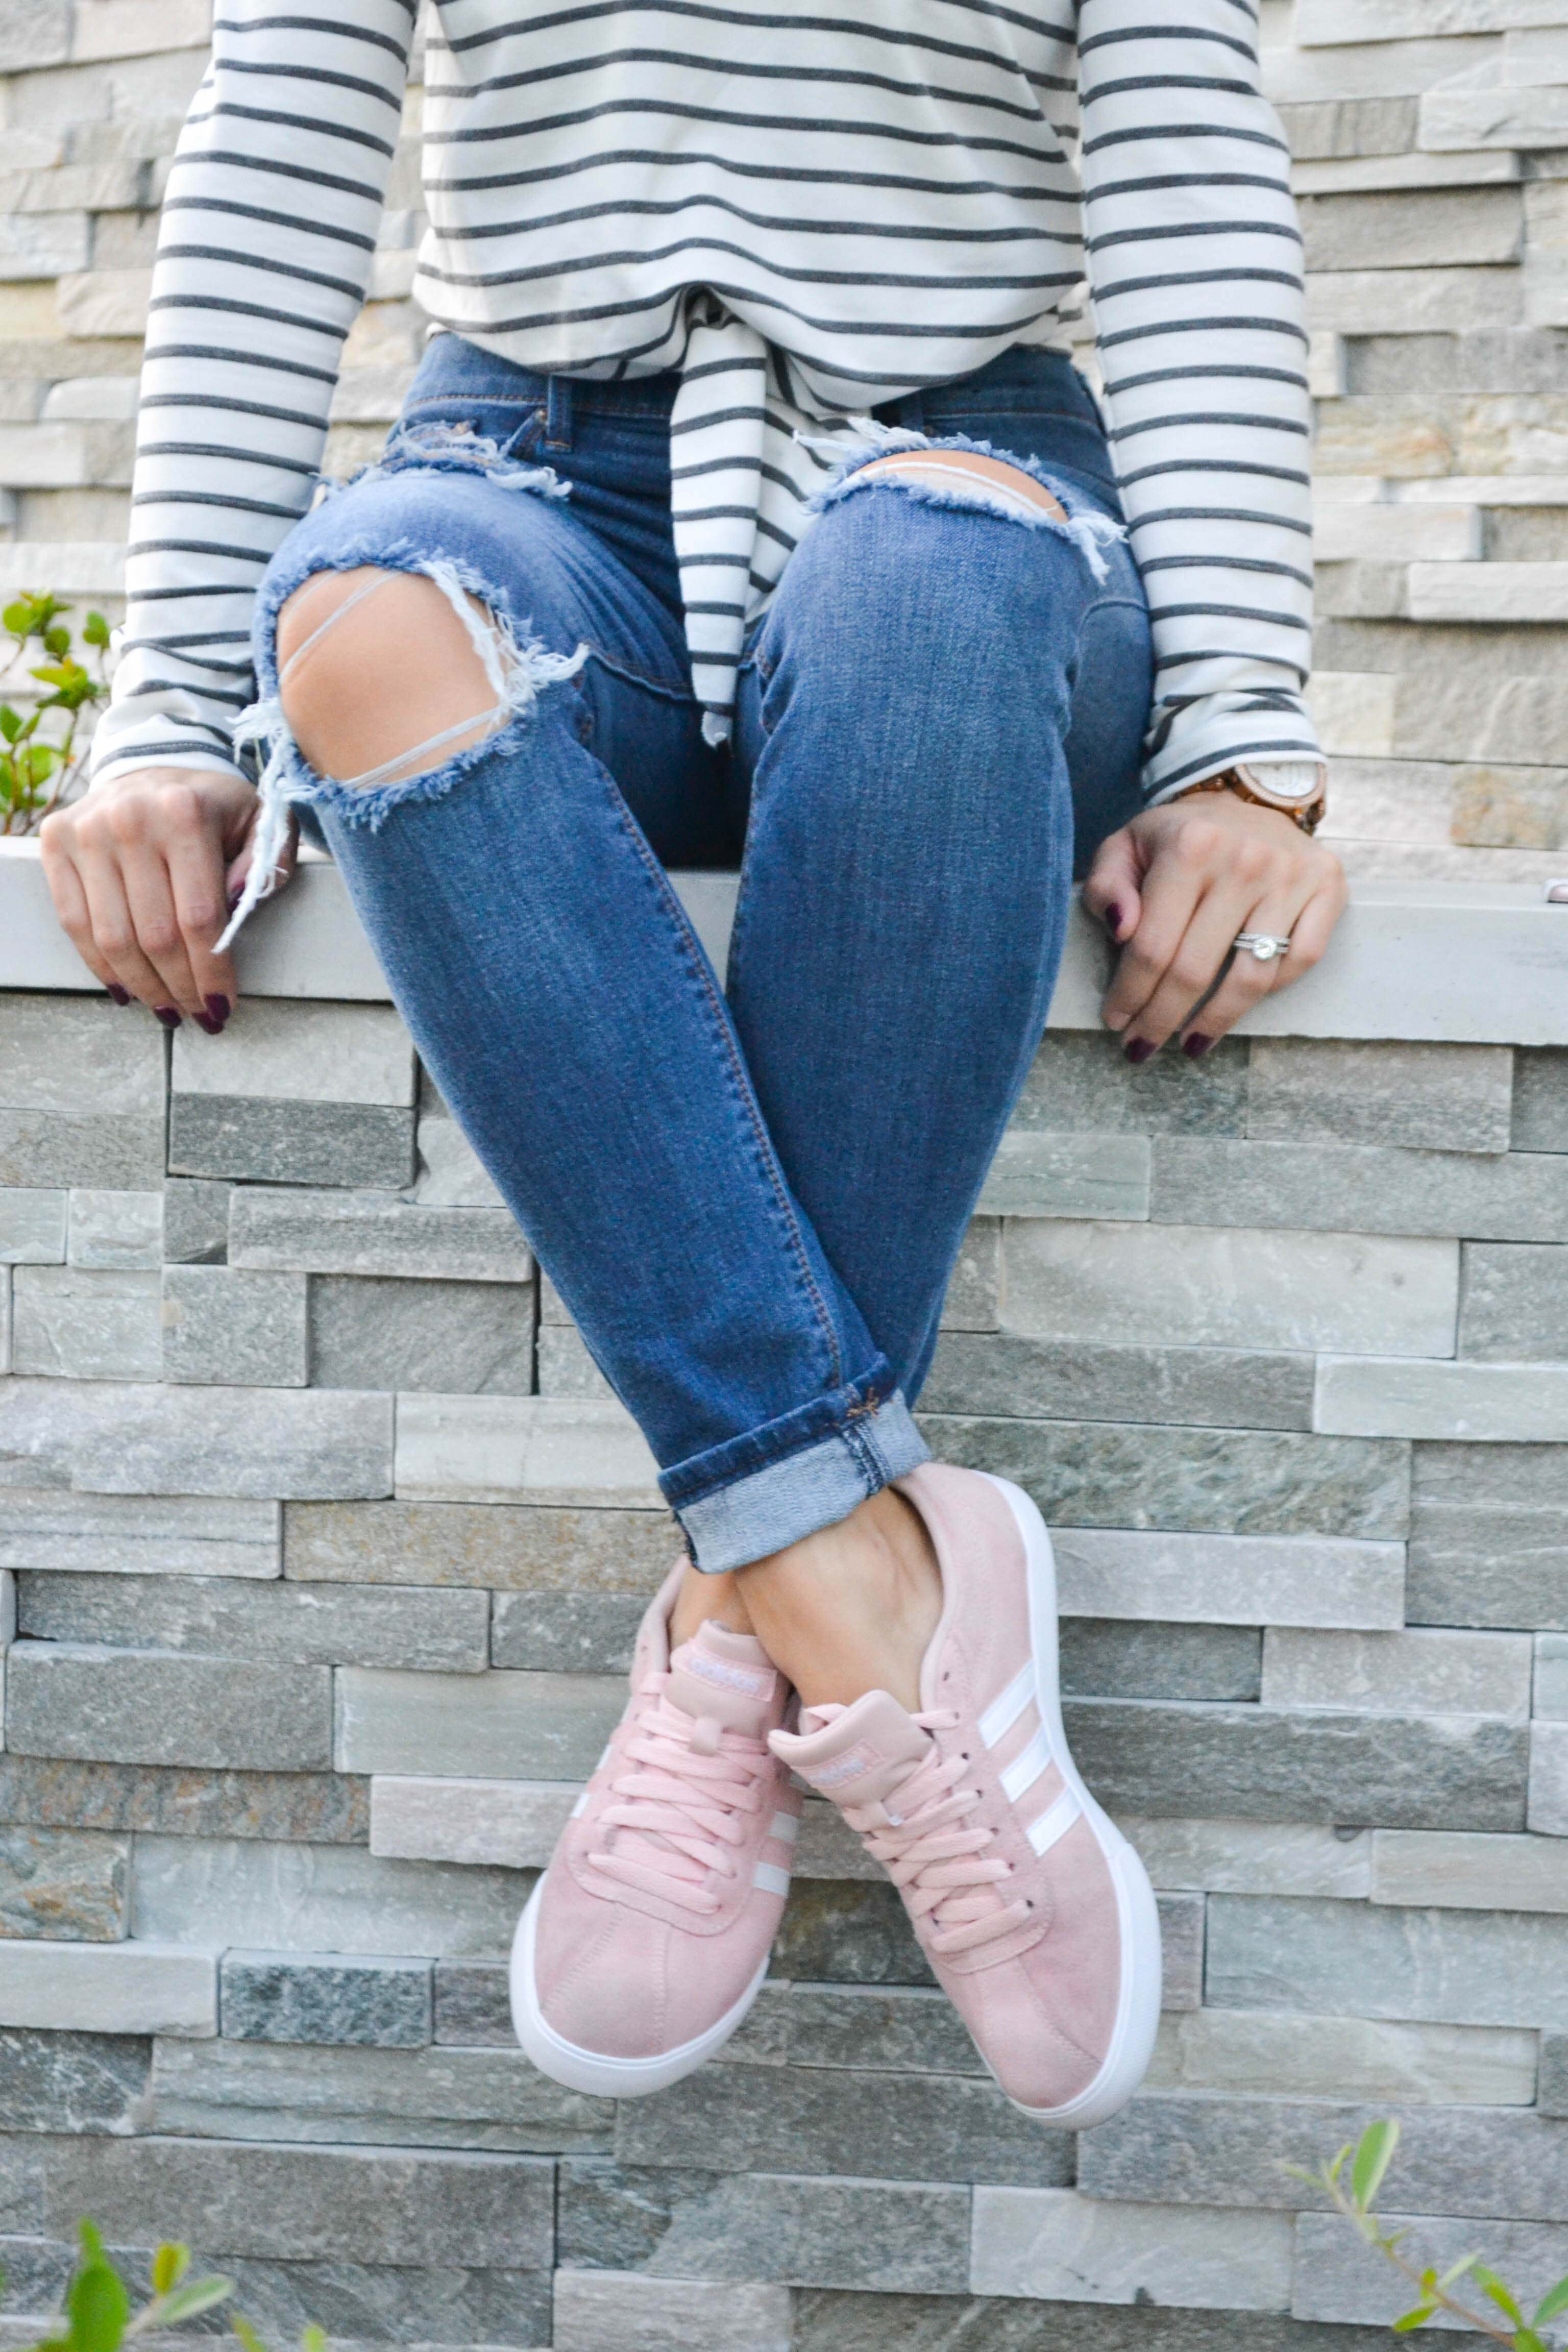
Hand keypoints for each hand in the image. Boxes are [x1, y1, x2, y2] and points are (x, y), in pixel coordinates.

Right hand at [39, 766, 296, 1028]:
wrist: (155, 764)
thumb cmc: (215, 805)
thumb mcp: (262, 822)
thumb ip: (268, 862)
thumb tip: (241, 904)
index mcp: (184, 813)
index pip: (198, 918)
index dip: (211, 973)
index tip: (222, 1006)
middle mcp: (129, 819)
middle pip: (155, 936)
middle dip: (180, 988)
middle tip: (198, 1015)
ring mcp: (87, 831)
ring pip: (112, 938)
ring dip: (143, 986)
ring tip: (167, 1009)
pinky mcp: (56, 842)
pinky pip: (74, 922)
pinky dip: (100, 964)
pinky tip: (125, 988)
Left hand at [1082, 789, 1347, 1057]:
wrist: (1248, 797)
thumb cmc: (1178, 836)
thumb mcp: (1126, 846)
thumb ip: (1108, 886)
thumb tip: (1122, 930)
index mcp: (1190, 846)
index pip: (1153, 945)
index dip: (1130, 993)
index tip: (1116, 1020)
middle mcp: (1244, 859)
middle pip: (1195, 970)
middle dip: (1162, 1018)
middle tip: (1143, 1044)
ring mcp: (1291, 874)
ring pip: (1250, 977)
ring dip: (1216, 1021)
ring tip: (1190, 1043)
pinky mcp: (1328, 885)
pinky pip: (1300, 961)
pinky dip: (1269, 991)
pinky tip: (1239, 1003)